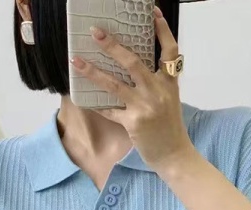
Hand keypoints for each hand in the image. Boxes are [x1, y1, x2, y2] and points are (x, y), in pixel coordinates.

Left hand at [69, 5, 193, 172]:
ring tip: (76, 61)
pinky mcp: (133, 123)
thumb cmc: (169, 128)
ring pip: (115, 84)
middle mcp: (158, 91)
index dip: (162, 31)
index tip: (154, 13)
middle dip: (112, 46)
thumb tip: (132, 68)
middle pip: (134, 62)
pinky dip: (96, 104)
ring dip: (93, 71)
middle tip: (96, 32)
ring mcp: (144, 107)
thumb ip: (156, 83)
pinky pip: (109, 110)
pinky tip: (81, 97)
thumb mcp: (169, 100)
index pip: (169, 51)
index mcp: (169, 83)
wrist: (173, 155)